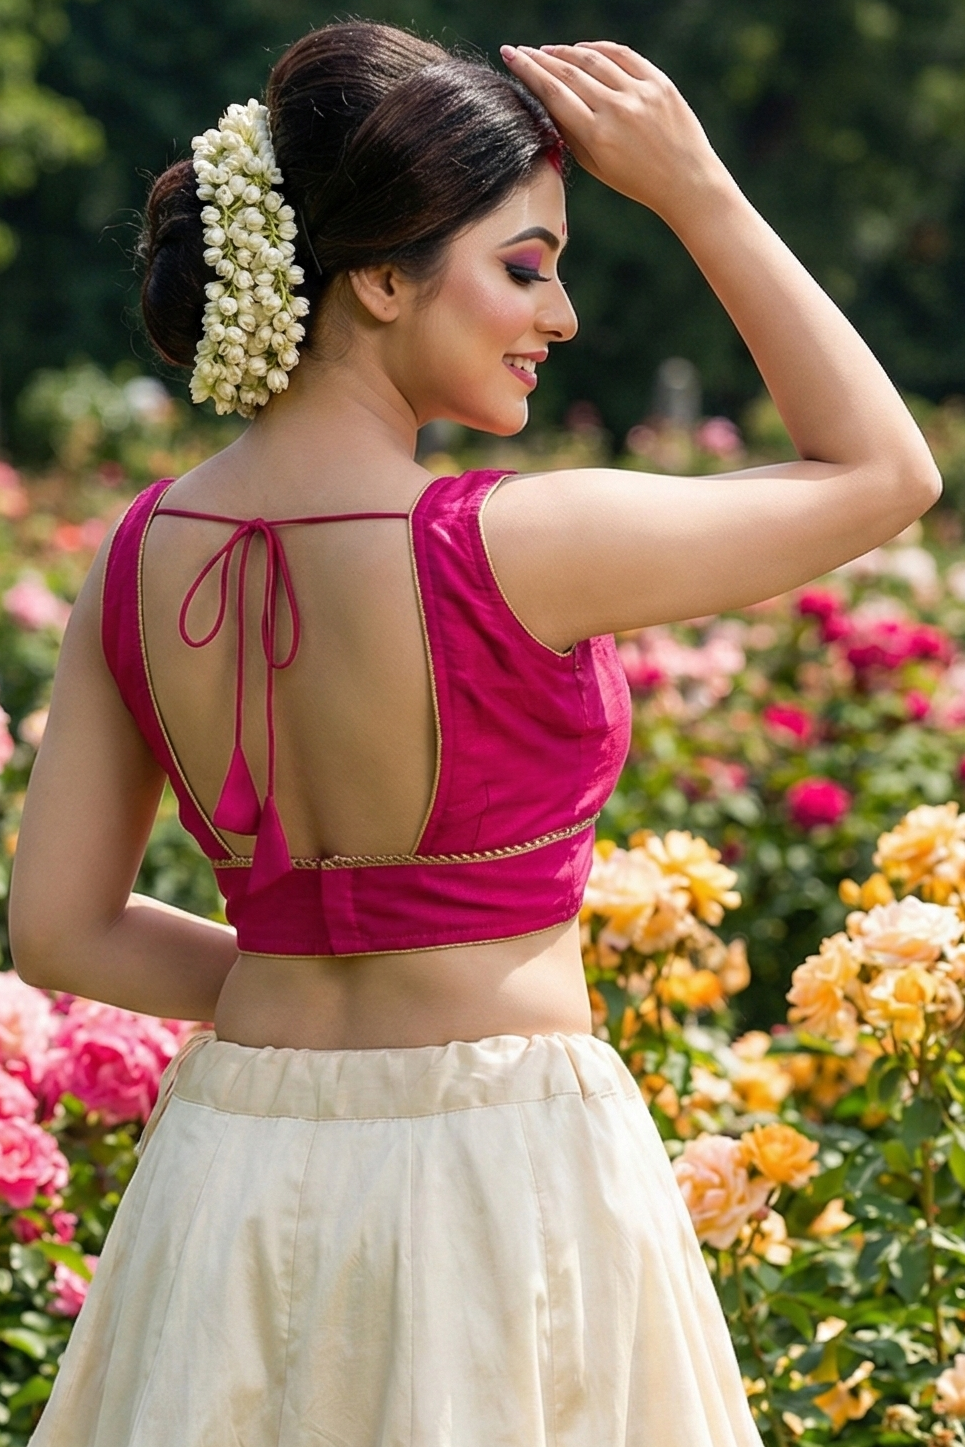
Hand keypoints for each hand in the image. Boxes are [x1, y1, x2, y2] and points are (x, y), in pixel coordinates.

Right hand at [501, 42, 729, 226]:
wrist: (687, 181)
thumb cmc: (637, 180)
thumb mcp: (596, 166)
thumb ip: (572, 134)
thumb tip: (548, 102)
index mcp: (597, 135)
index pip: (553, 93)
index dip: (528, 71)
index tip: (511, 55)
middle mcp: (616, 109)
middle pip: (568, 72)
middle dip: (539, 58)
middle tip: (521, 50)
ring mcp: (639, 93)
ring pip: (593, 59)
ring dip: (566, 52)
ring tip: (548, 51)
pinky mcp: (658, 82)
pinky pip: (622, 55)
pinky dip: (599, 48)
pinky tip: (583, 49)